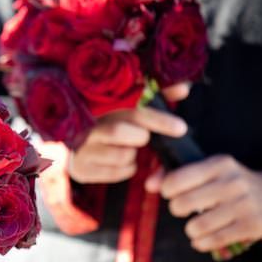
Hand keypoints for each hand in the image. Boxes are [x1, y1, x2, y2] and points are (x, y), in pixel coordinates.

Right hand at [68, 83, 189, 183]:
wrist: (78, 144)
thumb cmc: (112, 120)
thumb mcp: (131, 104)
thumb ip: (159, 95)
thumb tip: (183, 89)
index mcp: (96, 104)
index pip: (131, 111)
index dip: (158, 120)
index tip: (180, 128)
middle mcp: (84, 126)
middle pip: (120, 132)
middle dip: (140, 137)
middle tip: (142, 137)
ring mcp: (80, 149)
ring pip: (123, 156)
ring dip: (134, 154)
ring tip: (126, 147)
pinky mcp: (81, 170)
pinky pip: (118, 172)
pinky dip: (127, 168)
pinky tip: (119, 160)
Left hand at [145, 155, 261, 251]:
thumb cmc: (232, 183)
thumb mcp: (210, 170)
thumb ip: (175, 173)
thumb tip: (148, 185)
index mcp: (218, 165)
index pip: (176, 179)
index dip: (166, 190)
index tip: (171, 193)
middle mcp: (231, 183)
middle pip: (183, 204)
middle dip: (176, 210)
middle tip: (182, 210)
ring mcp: (242, 205)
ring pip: (197, 225)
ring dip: (190, 229)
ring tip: (195, 226)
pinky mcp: (250, 226)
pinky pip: (213, 240)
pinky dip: (201, 243)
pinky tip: (202, 239)